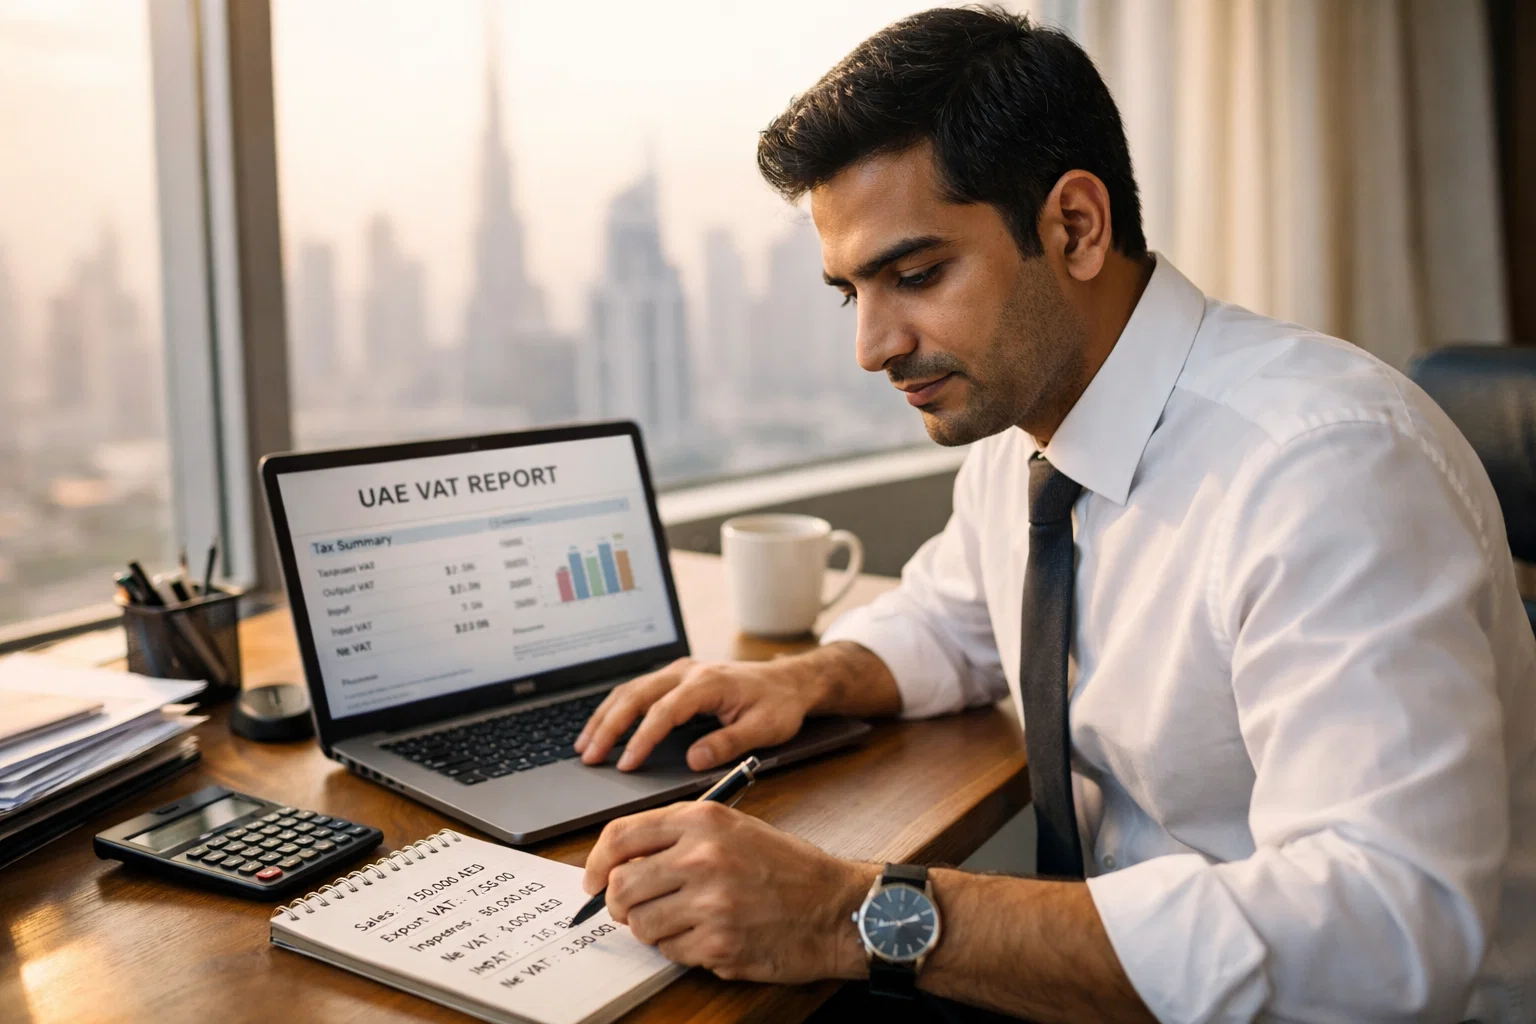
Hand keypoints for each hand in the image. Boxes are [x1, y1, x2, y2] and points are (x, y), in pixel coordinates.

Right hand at [574, 656, 818, 770]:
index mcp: (708, 682)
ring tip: (585, 746)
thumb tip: (694, 760)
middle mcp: (687, 671)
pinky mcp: (676, 676)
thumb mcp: (764, 729)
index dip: (642, 739)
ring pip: (630, 689)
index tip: (627, 765)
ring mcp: (679, 670)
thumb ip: (729, 744)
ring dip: (605, 717)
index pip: (664, 712)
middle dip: (609, 727)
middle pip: (636, 695)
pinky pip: (637, 689)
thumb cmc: (779, 705)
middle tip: (589, 757)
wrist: (790, 680)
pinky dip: (615, 708)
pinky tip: (603, 728)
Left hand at [583, 801, 875, 981]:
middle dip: (618, 904)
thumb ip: (678, 837)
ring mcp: (709, 903)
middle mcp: (702, 857)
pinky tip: (708, 936)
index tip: (591, 880)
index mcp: (703, 821)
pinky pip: (670, 951)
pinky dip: (680, 949)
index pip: (620, 836)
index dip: (595, 862)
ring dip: (651, 929)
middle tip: (632, 909)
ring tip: (681, 921)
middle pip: (619, 886)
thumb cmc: (787, 868)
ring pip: (640, 924)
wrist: (836, 907)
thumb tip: (620, 861)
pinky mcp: (718, 943)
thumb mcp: (734, 829)